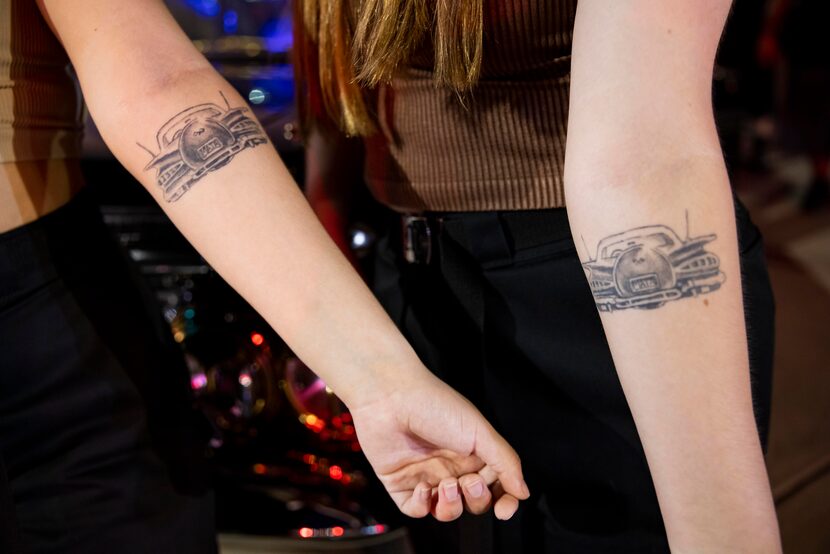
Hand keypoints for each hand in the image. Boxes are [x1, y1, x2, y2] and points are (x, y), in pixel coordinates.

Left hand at [348, 371, 529, 520]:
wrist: (391, 395)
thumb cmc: (435, 404)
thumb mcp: (480, 431)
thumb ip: (505, 462)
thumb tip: (524, 491)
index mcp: (473, 452)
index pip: (496, 486)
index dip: (503, 501)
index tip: (505, 508)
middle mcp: (451, 466)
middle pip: (473, 502)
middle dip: (476, 499)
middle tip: (469, 480)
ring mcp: (426, 475)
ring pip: (447, 511)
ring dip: (451, 506)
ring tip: (447, 485)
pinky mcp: (400, 483)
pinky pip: (416, 510)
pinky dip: (423, 505)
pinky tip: (423, 486)